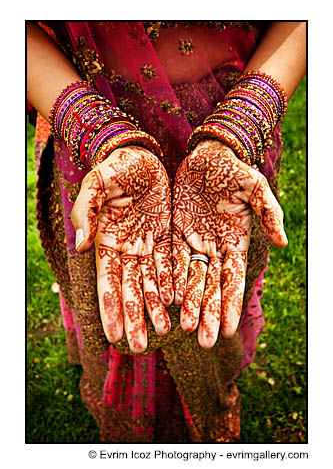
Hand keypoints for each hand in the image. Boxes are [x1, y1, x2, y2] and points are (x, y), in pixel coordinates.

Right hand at [71, 146, 172, 352]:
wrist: (139, 154)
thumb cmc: (114, 167)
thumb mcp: (96, 184)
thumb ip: (85, 211)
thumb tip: (80, 244)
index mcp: (107, 240)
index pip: (108, 281)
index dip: (110, 308)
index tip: (112, 335)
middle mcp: (127, 248)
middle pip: (131, 289)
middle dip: (134, 318)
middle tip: (136, 347)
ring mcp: (147, 244)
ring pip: (153, 282)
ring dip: (156, 307)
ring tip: (163, 332)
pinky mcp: (166, 236)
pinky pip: (171, 264)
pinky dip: (173, 284)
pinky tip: (177, 303)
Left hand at [172, 139, 287, 347]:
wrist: (207, 155)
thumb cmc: (233, 169)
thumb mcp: (254, 186)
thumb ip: (269, 212)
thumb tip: (285, 243)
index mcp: (235, 242)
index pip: (233, 279)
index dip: (230, 303)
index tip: (228, 329)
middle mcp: (214, 248)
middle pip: (211, 286)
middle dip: (209, 313)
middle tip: (205, 342)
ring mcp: (193, 243)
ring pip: (190, 279)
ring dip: (188, 303)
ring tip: (185, 329)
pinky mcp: (174, 234)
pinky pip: (170, 261)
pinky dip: (169, 280)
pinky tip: (166, 301)